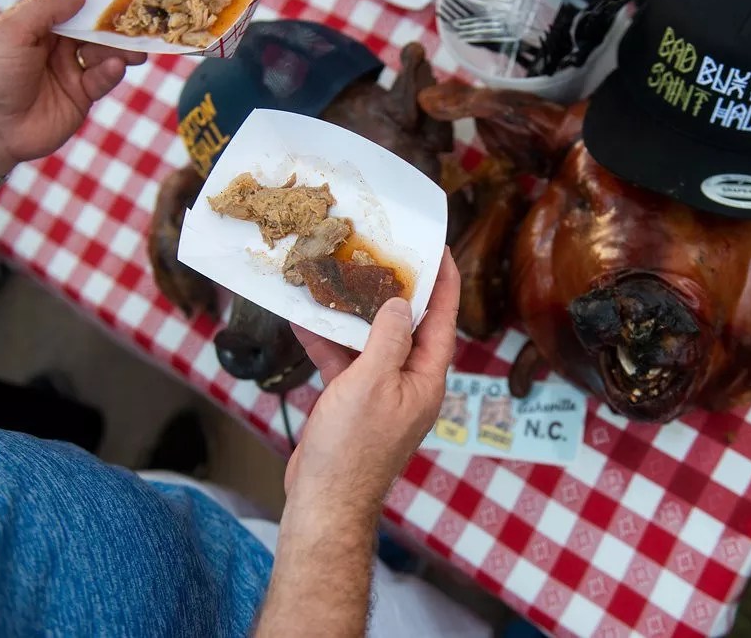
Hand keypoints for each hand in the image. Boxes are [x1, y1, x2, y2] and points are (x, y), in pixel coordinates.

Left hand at [0, 0, 145, 174]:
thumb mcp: (13, 31)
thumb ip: (46, 10)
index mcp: (32, 25)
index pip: (62, 3)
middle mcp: (52, 46)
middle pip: (88, 28)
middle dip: (110, 24)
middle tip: (133, 20)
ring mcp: (67, 71)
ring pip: (101, 53)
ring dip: (118, 49)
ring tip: (134, 49)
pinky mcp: (81, 96)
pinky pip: (102, 79)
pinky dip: (111, 71)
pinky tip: (114, 66)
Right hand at [285, 248, 459, 514]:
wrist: (325, 500)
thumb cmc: (353, 447)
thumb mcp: (373, 382)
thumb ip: (389, 339)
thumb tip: (400, 303)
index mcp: (426, 377)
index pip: (443, 319)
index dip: (445, 282)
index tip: (438, 250)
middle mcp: (410, 382)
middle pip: (408, 326)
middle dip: (394, 291)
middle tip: (382, 254)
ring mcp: (382, 393)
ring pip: (373, 341)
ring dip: (355, 314)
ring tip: (339, 278)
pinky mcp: (354, 402)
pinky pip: (346, 362)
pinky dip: (329, 343)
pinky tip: (305, 321)